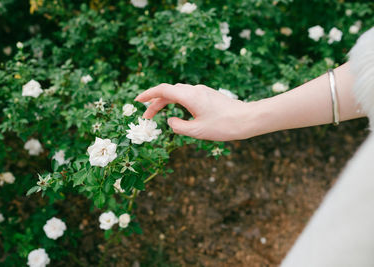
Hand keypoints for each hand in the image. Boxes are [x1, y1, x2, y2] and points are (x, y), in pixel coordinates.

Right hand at [135, 83, 258, 140]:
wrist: (247, 119)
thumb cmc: (224, 126)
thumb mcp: (197, 131)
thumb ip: (179, 126)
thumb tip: (170, 121)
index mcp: (189, 96)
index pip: (163, 90)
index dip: (148, 94)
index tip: (137, 100)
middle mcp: (194, 90)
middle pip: (169, 91)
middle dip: (155, 102)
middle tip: (146, 116)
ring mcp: (202, 91)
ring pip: (178, 93)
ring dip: (166, 102)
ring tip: (158, 114)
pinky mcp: (208, 95)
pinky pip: (187, 95)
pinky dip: (176, 102)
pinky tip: (176, 111)